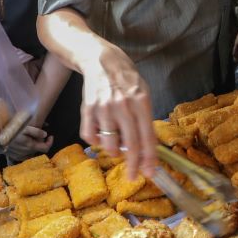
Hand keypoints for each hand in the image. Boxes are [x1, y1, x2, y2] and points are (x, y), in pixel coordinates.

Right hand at [6, 124, 52, 160]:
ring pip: (31, 153)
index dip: (50, 142)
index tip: (51, 136)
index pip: (46, 148)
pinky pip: (23, 155)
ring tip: (31, 139)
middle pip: (38, 150)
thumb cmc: (11, 130)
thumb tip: (45, 135)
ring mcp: (20, 156)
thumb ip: (36, 131)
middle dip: (41, 143)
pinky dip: (26, 151)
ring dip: (33, 147)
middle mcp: (27, 153)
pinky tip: (23, 144)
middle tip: (39, 134)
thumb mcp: (25, 127)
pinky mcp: (13, 156)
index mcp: (31, 146)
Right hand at [78, 45, 154, 179]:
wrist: (101, 61)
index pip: (148, 137)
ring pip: (109, 145)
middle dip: (133, 166)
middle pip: (130, 145)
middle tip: (133, 176)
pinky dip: (95, 141)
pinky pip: (90, 137)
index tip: (150, 173)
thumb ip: (145, 120)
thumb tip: (148, 150)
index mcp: (141, 102)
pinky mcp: (87, 109)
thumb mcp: (143, 94)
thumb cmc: (126, 80)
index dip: (149, 159)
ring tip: (116, 144)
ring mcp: (104, 108)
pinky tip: (100, 134)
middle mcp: (123, 106)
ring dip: (113, 151)